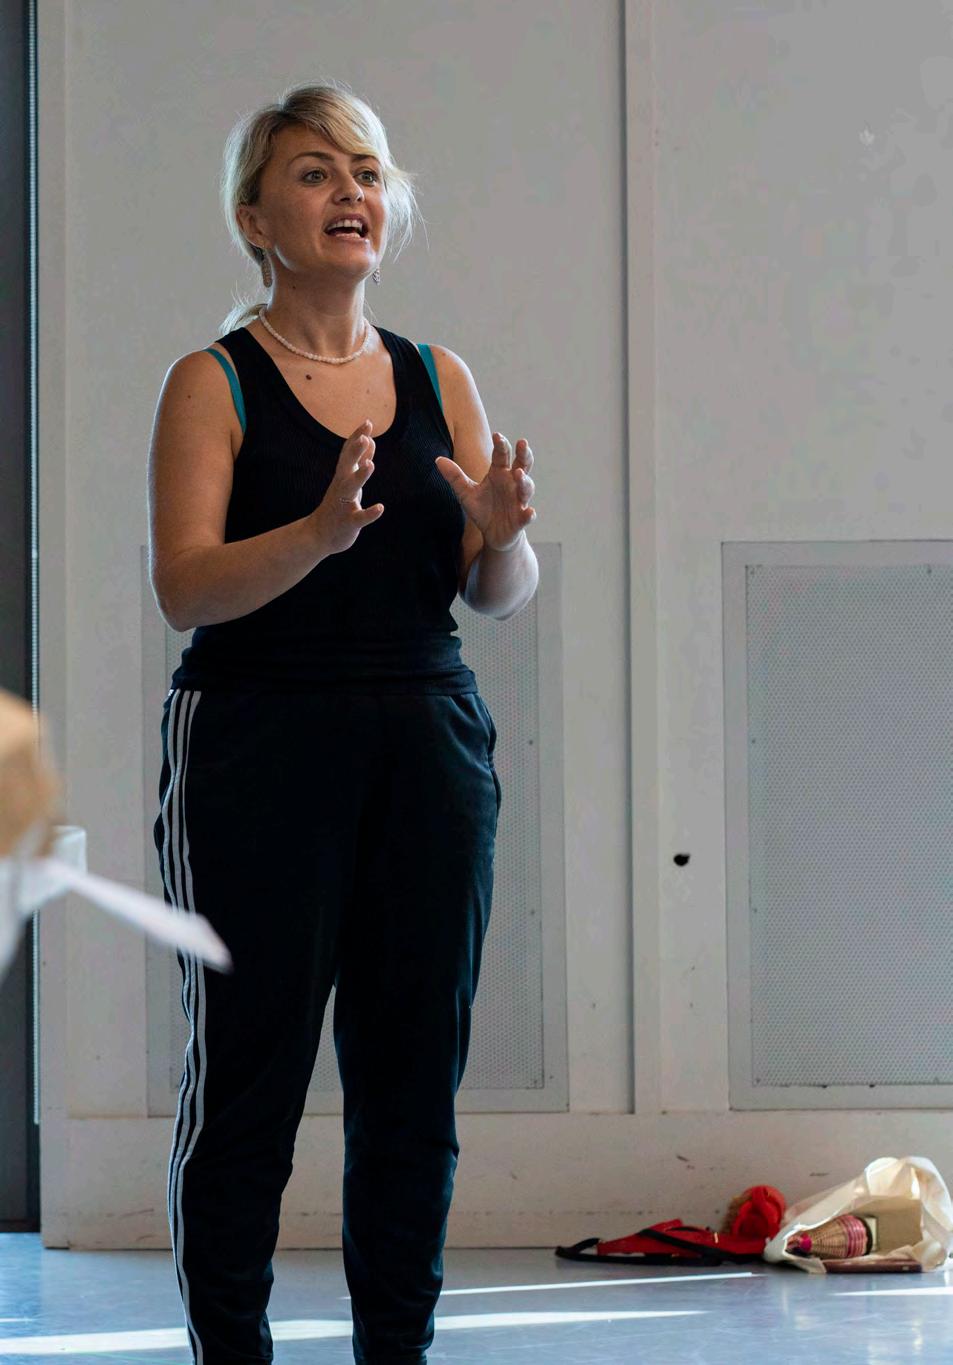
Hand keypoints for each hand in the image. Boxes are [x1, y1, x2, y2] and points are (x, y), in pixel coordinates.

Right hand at [311, 419, 382, 555]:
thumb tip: (370, 440)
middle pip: (347, 466)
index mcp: (343, 476)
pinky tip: (380, 508)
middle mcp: (341, 487)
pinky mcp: (349, 523)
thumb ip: (360, 460)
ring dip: (360, 476)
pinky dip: (369, 513)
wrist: (319, 535)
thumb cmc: (339, 504)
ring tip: (371, 465)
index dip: (357, 437)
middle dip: (355, 452)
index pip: (348, 453)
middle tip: (365, 437)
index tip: (367, 422)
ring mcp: (344, 504)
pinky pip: (359, 518)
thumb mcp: (349, 480)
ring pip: (351, 489)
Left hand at [435, 433, 536, 550]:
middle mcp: (512, 484)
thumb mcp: (466, 493)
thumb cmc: (483, 509)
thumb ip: (455, 477)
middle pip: (523, 464)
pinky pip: (527, 515)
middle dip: (524, 454)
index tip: (497, 435)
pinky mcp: (521, 519)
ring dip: (525, 481)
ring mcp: (519, 500)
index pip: (502, 455)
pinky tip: (529, 513)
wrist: (494, 534)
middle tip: (522, 443)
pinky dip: (529, 514)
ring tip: (519, 474)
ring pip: (526, 488)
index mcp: (499, 474)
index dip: (501, 445)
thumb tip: (438, 459)